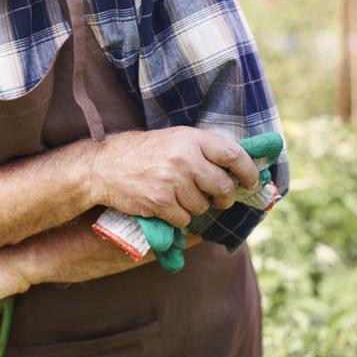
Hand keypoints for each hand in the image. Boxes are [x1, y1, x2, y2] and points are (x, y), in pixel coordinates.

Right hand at [93, 132, 283, 271]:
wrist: (104, 166)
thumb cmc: (142, 152)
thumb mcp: (173, 139)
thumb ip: (202, 150)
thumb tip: (239, 171)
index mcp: (190, 138)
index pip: (234, 155)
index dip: (249, 172)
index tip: (252, 182)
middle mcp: (184, 158)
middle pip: (223, 187)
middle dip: (224, 198)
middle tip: (218, 199)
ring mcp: (172, 181)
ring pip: (203, 206)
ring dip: (195, 207)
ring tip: (177, 195)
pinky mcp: (160, 201)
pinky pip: (184, 219)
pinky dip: (178, 217)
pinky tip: (165, 204)